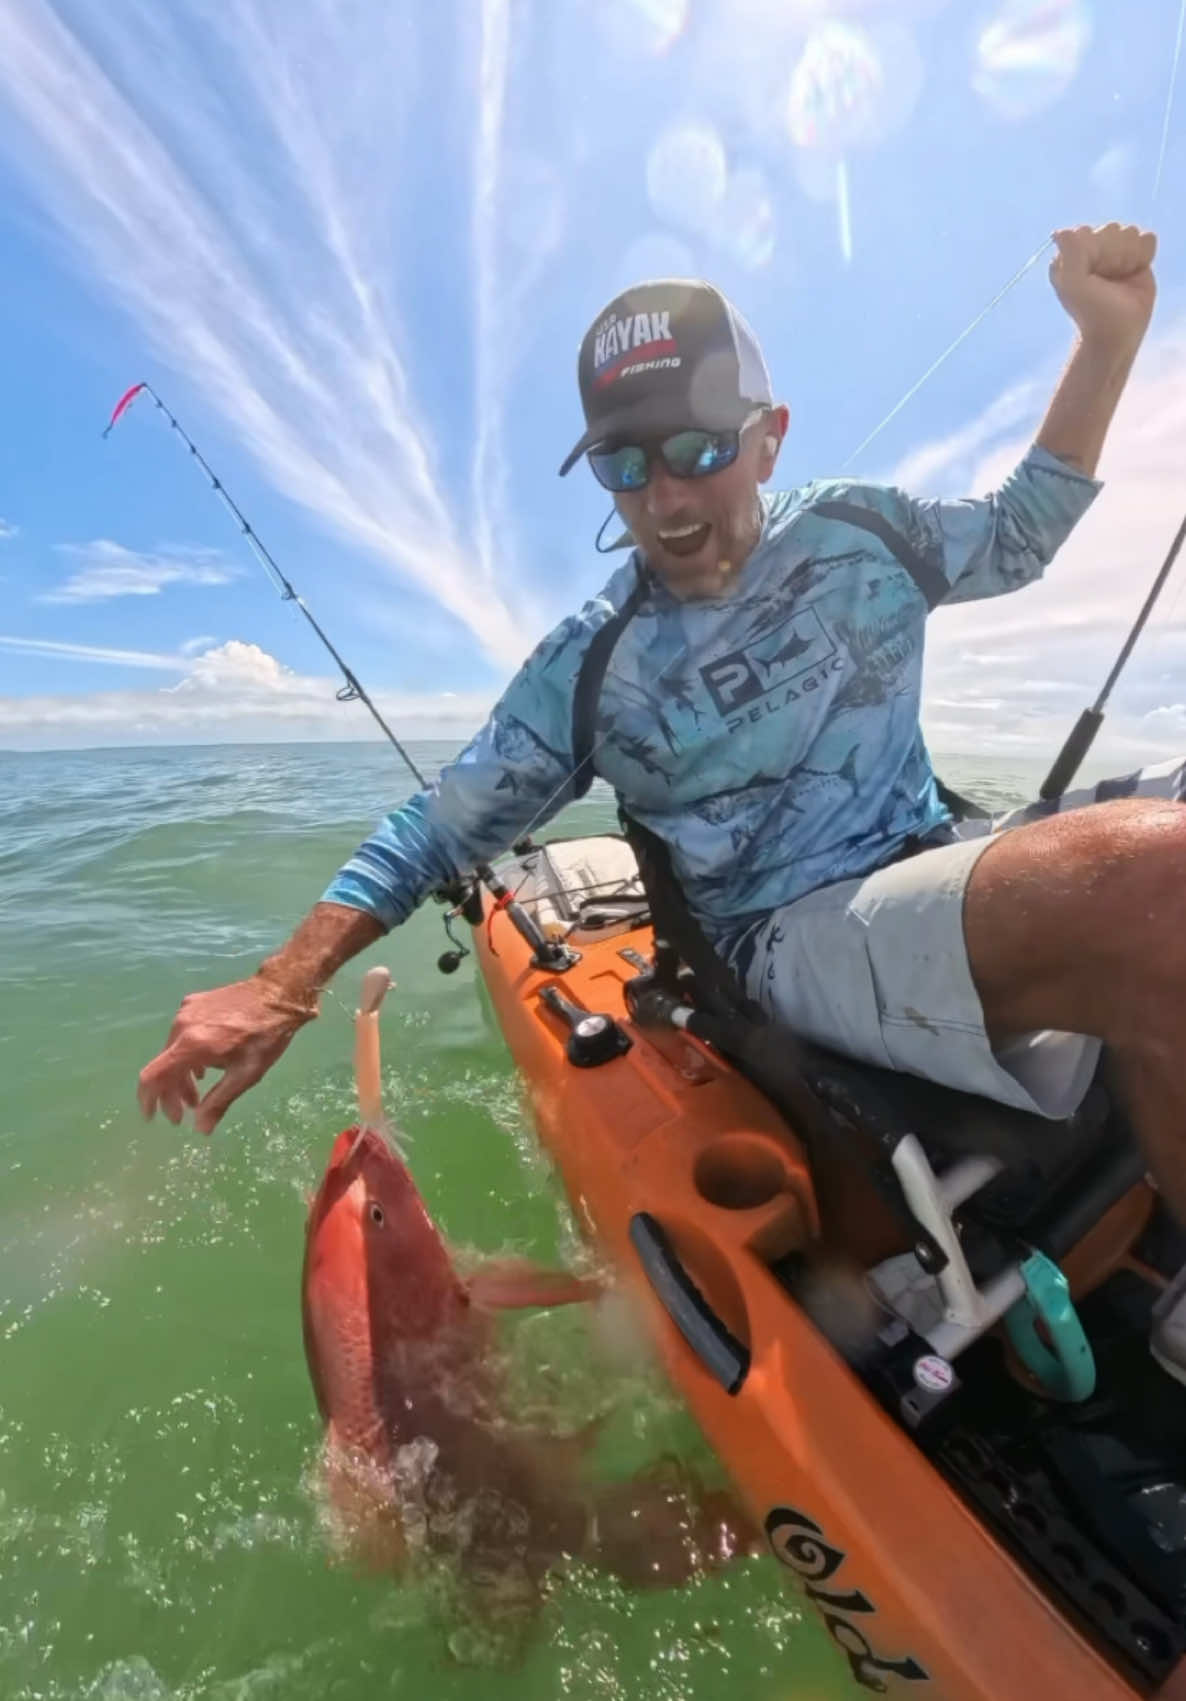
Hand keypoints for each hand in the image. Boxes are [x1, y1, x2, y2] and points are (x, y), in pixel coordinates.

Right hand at [137, 973, 317, 1133]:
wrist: (278, 992)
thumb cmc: (266, 1037)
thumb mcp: (246, 1074)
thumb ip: (219, 1101)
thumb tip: (200, 1129)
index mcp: (192, 1045)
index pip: (153, 1077)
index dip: (148, 1100)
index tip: (152, 1117)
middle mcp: (182, 1026)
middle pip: (163, 1067)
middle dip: (171, 1094)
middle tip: (183, 1115)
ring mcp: (186, 1011)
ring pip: (173, 1051)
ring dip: (181, 1077)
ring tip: (196, 1096)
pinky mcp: (194, 1002)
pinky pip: (181, 1035)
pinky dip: (187, 1057)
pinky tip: (203, 1069)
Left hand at [1049, 223, 1156, 347]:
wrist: (1118, 332)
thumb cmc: (1092, 311)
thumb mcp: (1074, 285)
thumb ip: (1069, 255)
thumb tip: (1060, 231)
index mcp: (1070, 254)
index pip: (1086, 232)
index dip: (1094, 253)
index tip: (1092, 275)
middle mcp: (1091, 248)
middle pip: (1111, 229)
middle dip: (1113, 256)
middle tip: (1108, 280)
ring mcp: (1114, 250)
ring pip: (1130, 232)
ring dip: (1128, 257)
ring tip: (1120, 277)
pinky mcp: (1135, 255)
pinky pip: (1147, 238)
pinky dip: (1144, 256)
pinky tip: (1134, 272)